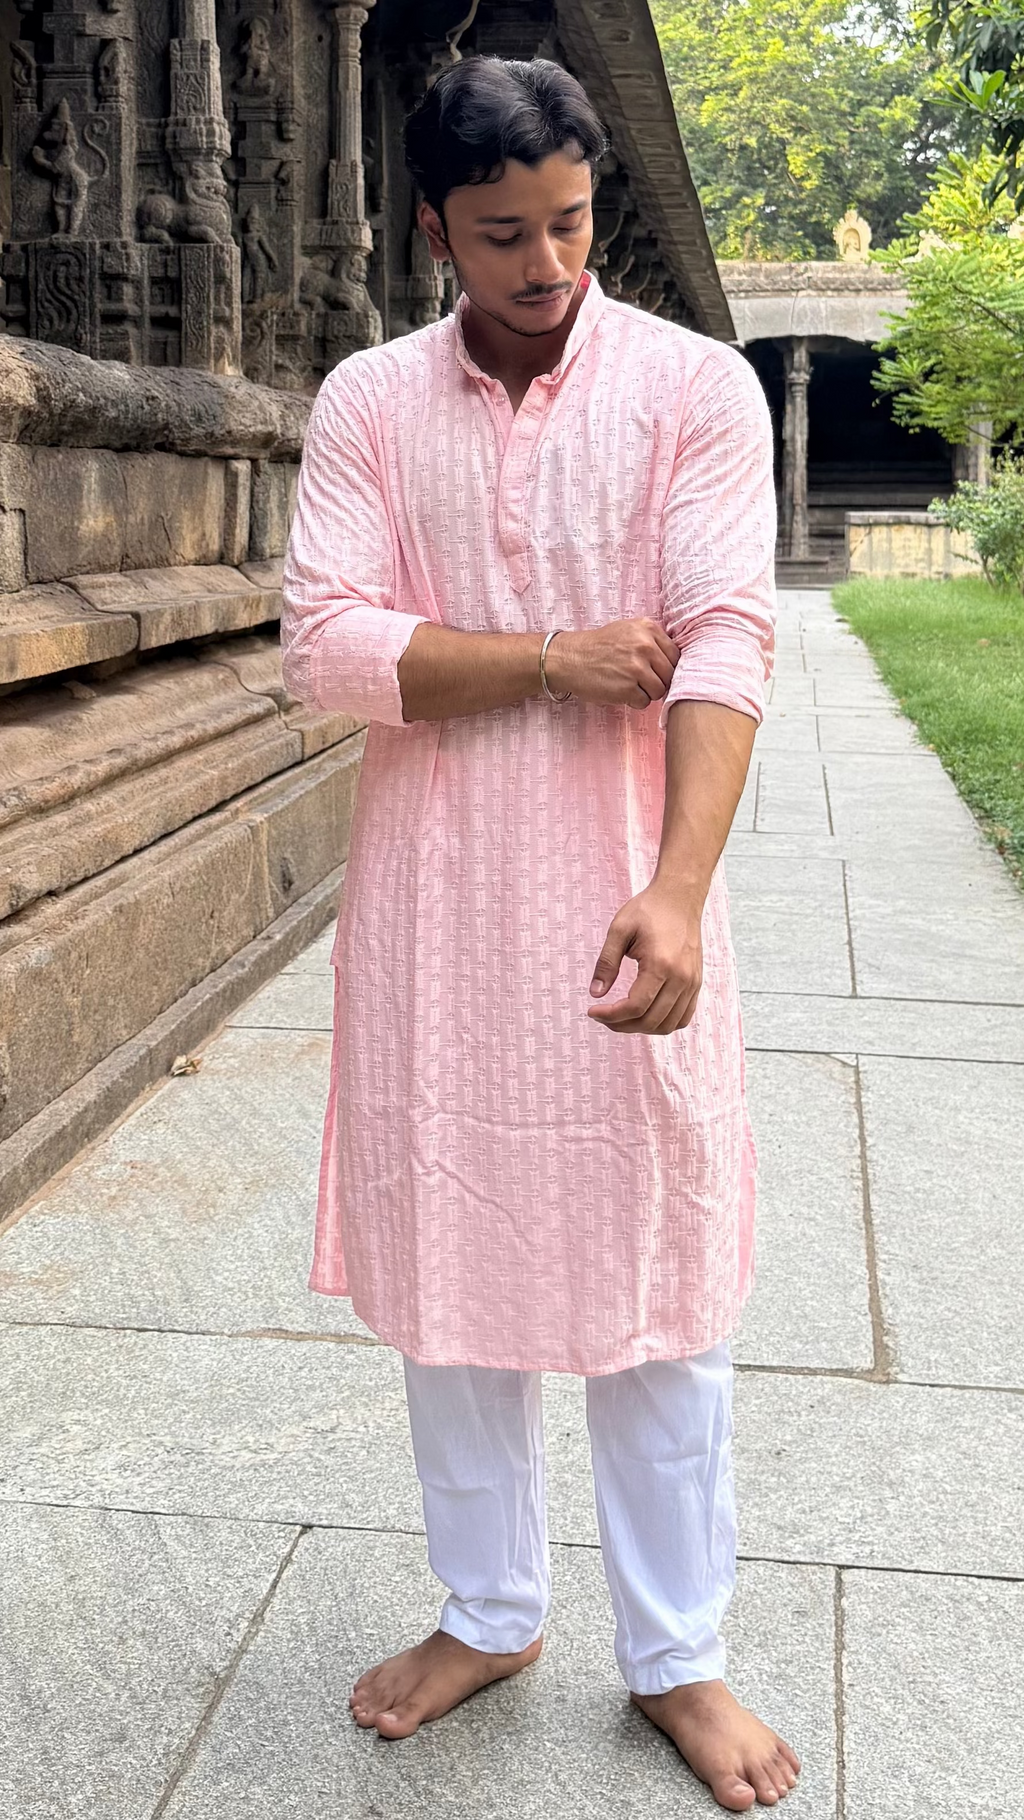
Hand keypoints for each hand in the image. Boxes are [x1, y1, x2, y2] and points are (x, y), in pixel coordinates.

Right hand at [544, 618, 678, 709]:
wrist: (570, 659)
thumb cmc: (598, 647)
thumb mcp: (628, 631)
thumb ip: (652, 640)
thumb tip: (676, 662)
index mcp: (648, 628)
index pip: (676, 654)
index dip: (667, 667)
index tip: (655, 670)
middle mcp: (645, 645)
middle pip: (670, 674)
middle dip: (658, 681)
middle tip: (640, 680)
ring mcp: (637, 667)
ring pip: (660, 690)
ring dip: (647, 693)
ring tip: (629, 685)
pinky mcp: (627, 688)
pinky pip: (644, 702)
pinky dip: (634, 701)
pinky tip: (620, 691)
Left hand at [588, 880, 703, 1034]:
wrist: (680, 896)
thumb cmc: (649, 909)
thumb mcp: (619, 930)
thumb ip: (606, 963)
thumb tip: (595, 993)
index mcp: (661, 965)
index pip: (635, 1007)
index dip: (610, 1015)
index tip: (593, 1010)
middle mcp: (681, 978)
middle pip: (651, 1021)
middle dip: (622, 1025)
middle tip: (603, 1016)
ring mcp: (692, 983)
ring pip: (668, 1025)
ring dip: (642, 1028)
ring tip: (622, 1017)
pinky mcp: (696, 983)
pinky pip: (683, 1017)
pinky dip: (663, 1023)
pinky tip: (644, 1014)